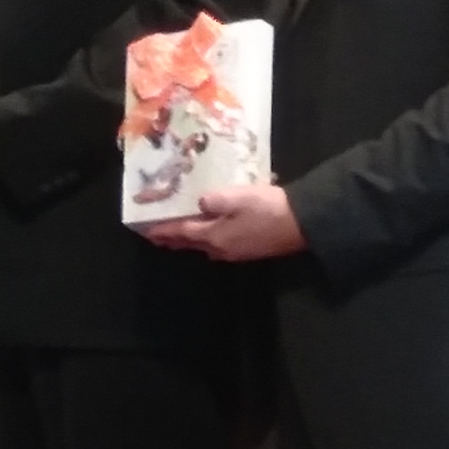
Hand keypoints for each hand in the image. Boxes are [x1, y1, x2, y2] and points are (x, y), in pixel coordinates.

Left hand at [148, 183, 305, 262]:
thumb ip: (214, 200)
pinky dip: (206, 240)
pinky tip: (209, 233)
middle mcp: (221, 248)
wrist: (302, 225)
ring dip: (189, 241)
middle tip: (156, 236)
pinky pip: (218, 246)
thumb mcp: (238, 196)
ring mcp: (235, 252)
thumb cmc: (268, 208)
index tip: (146, 231)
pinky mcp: (248, 250)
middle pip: (191, 244)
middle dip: (172, 240)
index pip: (182, 233)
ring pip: (204, 247)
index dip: (164, 231)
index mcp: (215, 236)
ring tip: (178, 233)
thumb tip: (200, 204)